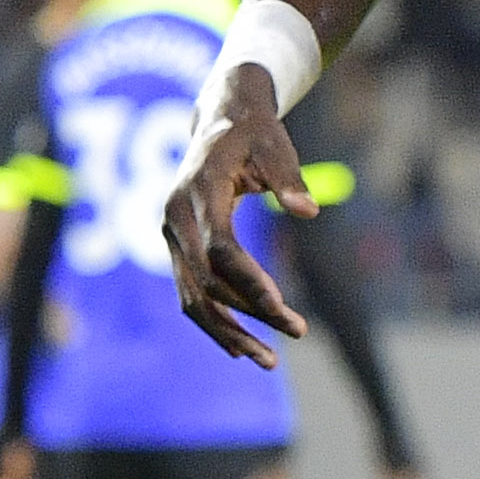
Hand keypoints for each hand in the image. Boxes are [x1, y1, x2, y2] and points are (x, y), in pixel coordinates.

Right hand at [166, 65, 316, 367]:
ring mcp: (171, 236)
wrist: (219, 118)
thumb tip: (308, 210)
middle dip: (247, 315)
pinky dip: (215, 320)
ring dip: (228, 332)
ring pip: (192, 297)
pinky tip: (242, 347)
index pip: (221, 251)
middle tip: (296, 333)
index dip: (249, 282)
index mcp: (197, 192)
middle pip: (205, 283)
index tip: (282, 308)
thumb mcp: (275, 145)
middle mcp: (175, 219)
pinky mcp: (178, 247)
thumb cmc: (254, 131)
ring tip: (269, 360)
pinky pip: (192, 292)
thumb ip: (288, 177)